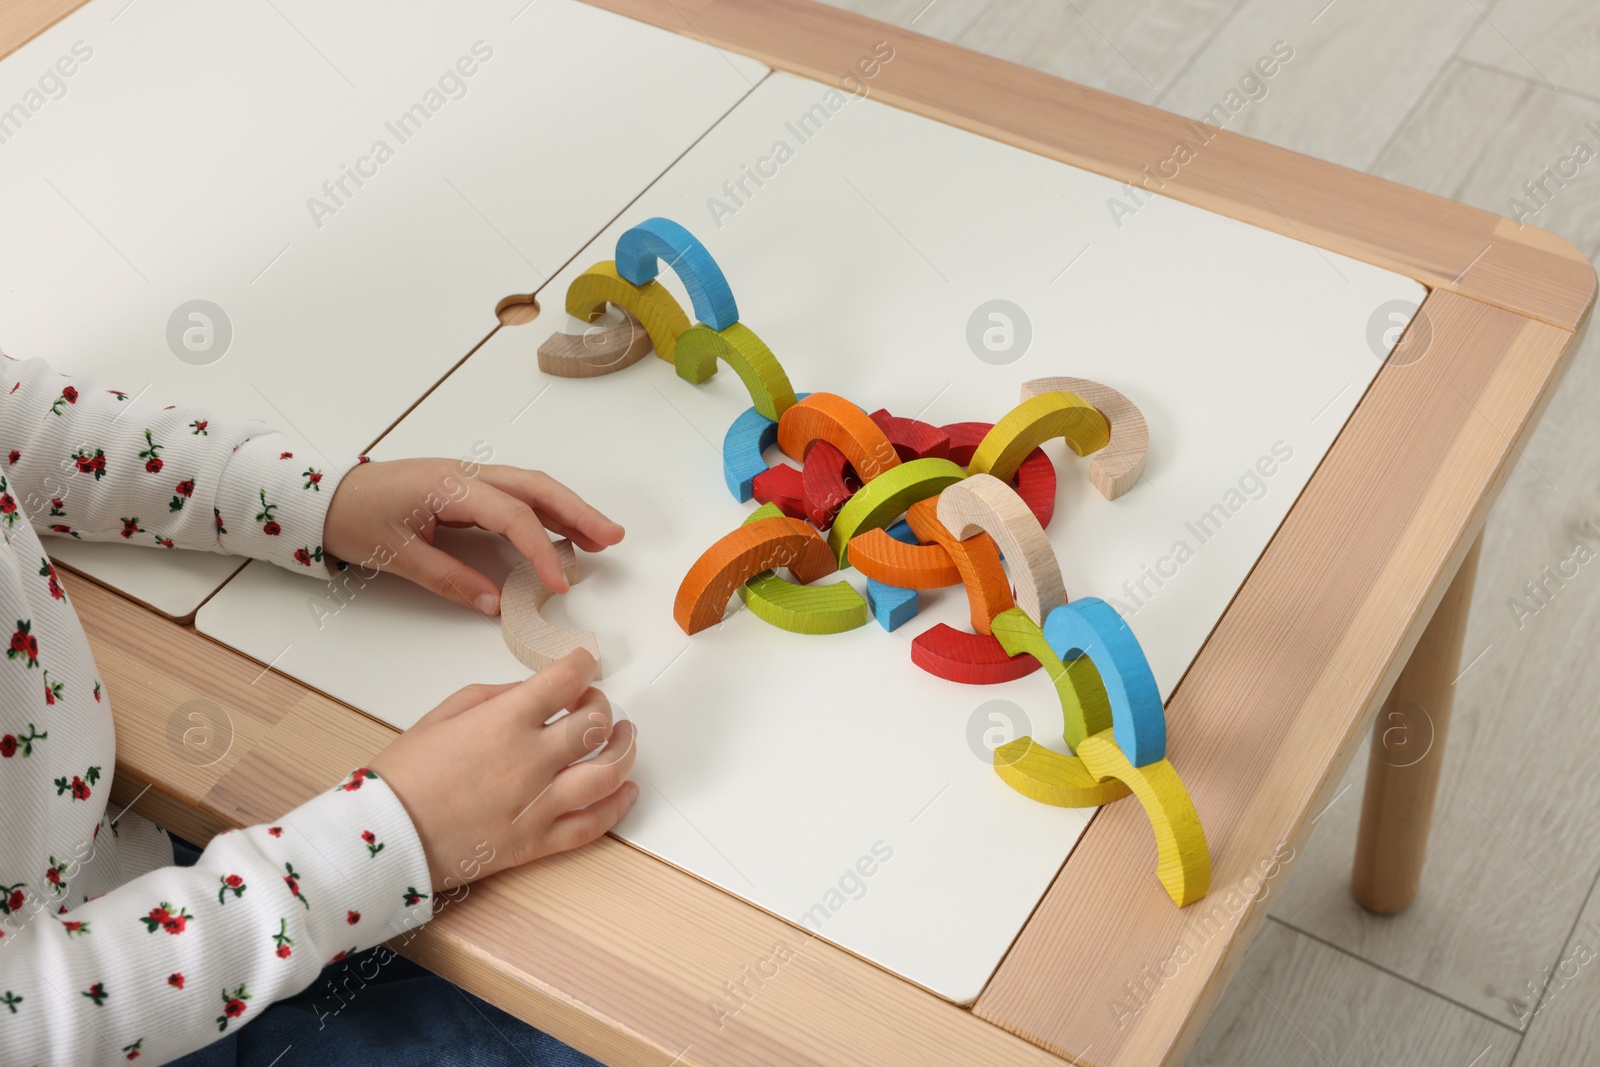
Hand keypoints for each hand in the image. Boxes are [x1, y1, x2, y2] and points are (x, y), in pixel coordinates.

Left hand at [323, 458, 624, 614]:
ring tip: (602, 536)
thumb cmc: (353, 518)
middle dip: (578, 513)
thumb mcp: (396, 556)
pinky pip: (517, 495)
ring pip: (532, 488)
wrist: (322, 496)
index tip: (559, 584)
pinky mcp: (467, 488)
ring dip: (569, 510)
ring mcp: (469, 477)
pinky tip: (565, 531)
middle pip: (536, 488)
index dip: (540, 550)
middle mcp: (466, 474)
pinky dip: (546, 512)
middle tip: (613, 539)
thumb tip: (495, 605)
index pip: (511, 515)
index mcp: (448, 486)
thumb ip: (449, 580)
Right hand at [370, 649, 637, 891]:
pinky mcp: (536, 842)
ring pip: (607, 773)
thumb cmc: (403, 775)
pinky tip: (627, 790)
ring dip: (624, 750)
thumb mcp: (444, 714)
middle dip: (603, 707)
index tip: (584, 664)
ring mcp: (537, 804)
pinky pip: (592, 825)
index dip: (582, 666)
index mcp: (505, 721)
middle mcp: (530, 760)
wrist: (383, 836)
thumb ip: (496, 697)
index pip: (565, 681)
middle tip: (596, 704)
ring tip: (625, 738)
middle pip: (595, 724)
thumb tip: (532, 692)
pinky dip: (617, 807)